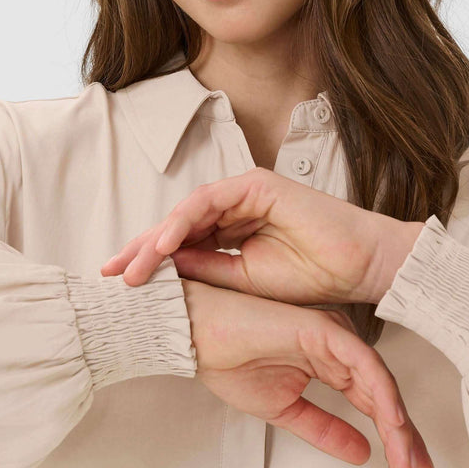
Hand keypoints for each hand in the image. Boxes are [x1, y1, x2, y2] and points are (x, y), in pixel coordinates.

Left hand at [100, 168, 423, 306]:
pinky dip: (183, 223)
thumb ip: (208, 269)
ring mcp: (245, 191)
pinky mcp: (256, 183)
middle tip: (109, 271)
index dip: (151, 261)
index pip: (183, 243)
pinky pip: (208, 202)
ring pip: (186, 212)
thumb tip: (165, 270)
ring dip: (156, 240)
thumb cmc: (313, 278)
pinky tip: (163, 246)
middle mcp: (235, 206)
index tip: (121, 284)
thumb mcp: (246, 281)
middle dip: (141, 249)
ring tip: (131, 268)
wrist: (359, 268)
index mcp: (233, 229)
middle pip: (177, 225)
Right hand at [181, 277, 433, 467]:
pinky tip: (391, 421)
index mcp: (328, 362)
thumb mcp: (284, 410)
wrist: (196, 339)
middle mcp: (337, 347)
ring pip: (378, 380)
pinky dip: (380, 392)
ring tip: (405, 458)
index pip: (370, 401)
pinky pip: (362, 362)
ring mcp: (332, 336)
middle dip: (405, 435)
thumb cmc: (229, 362)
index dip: (394, 436)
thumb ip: (324, 429)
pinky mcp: (323, 329)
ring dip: (396, 423)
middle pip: (383, 393)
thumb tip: (362, 453)